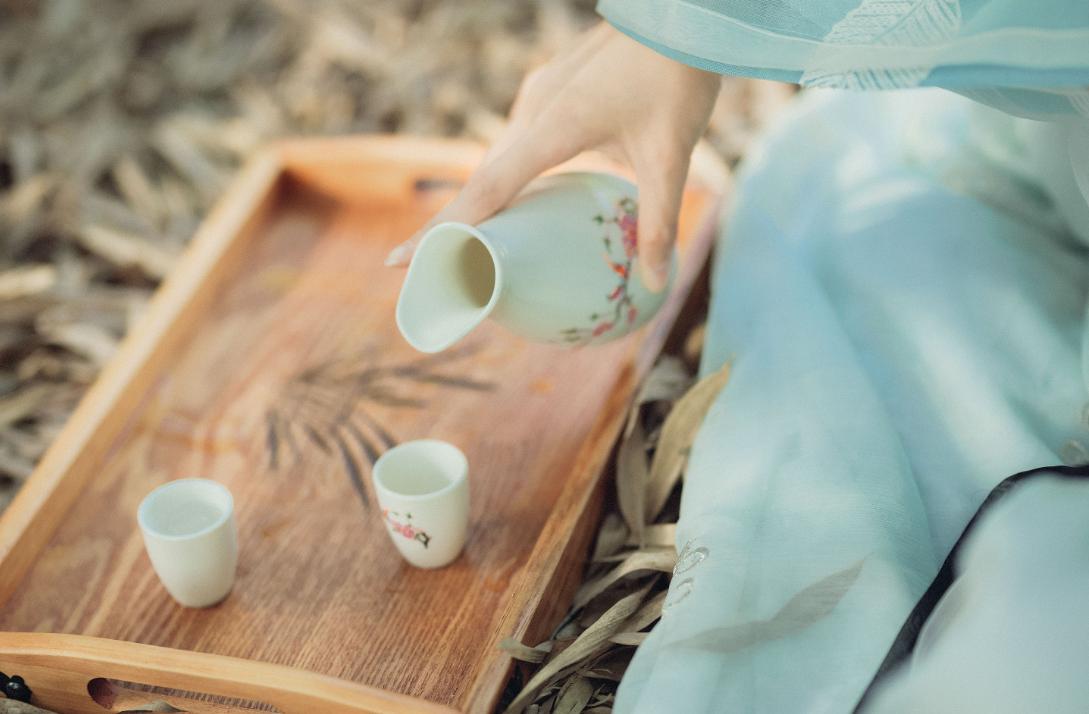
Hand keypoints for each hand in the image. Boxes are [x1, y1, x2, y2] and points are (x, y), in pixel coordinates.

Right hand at [385, 21, 719, 291]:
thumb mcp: (671, 155)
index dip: (444, 232)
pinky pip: (522, 139)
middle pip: (482, 177)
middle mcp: (535, 107)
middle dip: (453, 223)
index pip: (486, 191)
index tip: (399, 261)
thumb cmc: (677, 78)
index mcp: (553, 125)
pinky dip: (513, 173)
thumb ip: (659, 220)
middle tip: (427, 266)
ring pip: (500, 157)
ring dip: (484, 198)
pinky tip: (531, 197)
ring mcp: (541, 92)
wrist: (683, 13)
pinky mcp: (554, 85)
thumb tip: (657, 283)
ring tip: (475, 241)